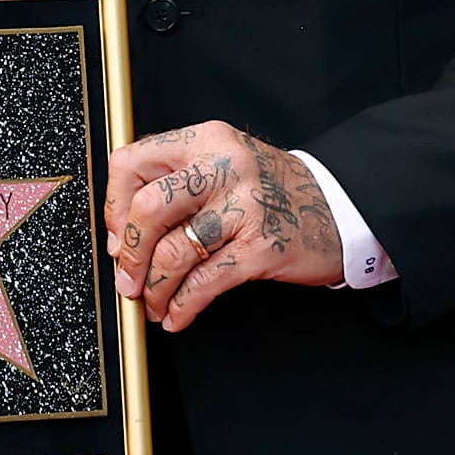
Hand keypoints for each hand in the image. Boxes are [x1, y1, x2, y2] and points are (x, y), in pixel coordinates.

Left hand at [105, 122, 344, 331]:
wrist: (341, 204)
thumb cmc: (275, 189)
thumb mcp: (225, 164)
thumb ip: (176, 185)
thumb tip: (122, 235)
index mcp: (206, 140)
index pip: (132, 163)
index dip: (114, 206)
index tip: (118, 236)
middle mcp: (224, 166)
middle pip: (148, 209)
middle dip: (130, 254)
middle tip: (128, 278)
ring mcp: (246, 207)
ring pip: (174, 252)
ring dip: (155, 289)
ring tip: (154, 303)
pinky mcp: (262, 247)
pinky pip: (205, 282)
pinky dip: (183, 306)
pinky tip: (178, 315)